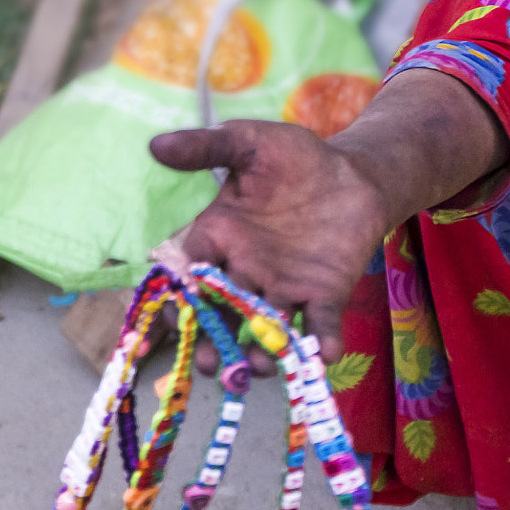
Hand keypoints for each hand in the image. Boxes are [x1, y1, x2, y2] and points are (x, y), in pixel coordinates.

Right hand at [150, 120, 389, 371]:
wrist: (354, 172)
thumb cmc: (297, 157)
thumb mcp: (250, 143)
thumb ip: (207, 147)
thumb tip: (156, 144)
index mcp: (220, 237)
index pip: (190, 272)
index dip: (180, 296)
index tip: (175, 315)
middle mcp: (246, 270)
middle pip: (222, 312)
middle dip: (214, 340)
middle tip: (210, 364)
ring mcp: (284, 285)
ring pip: (265, 327)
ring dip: (261, 350)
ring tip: (259, 366)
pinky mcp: (324, 293)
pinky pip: (319, 323)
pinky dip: (321, 341)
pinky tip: (324, 354)